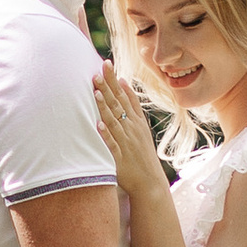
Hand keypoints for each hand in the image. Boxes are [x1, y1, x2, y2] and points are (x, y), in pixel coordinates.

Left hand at [94, 63, 169, 207]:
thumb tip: (123, 81)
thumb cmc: (142, 153)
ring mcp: (126, 142)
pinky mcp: (119, 157)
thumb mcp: (141, 126)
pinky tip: (98, 124)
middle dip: (107, 87)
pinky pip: (112, 144)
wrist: (150, 183)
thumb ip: (132, 104)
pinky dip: (106, 134)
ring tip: (95, 91)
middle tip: (97, 70)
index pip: (123, 95)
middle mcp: (131, 129)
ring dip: (104, 106)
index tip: (105, 63)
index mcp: (136, 121)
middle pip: (117, 104)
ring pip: (114, 121)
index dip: (113, 80)